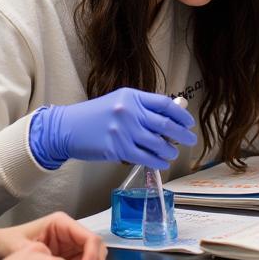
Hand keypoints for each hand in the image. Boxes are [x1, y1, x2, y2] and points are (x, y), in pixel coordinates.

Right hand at [32, 89, 195, 168]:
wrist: (67, 128)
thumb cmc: (93, 116)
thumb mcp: (118, 103)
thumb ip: (140, 108)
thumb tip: (167, 119)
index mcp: (131, 96)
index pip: (164, 104)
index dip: (181, 114)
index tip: (189, 122)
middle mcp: (129, 112)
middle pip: (165, 124)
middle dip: (182, 134)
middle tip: (191, 140)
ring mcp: (123, 131)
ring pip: (157, 143)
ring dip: (170, 150)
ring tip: (173, 153)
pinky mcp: (117, 149)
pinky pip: (145, 157)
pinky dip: (157, 161)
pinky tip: (162, 163)